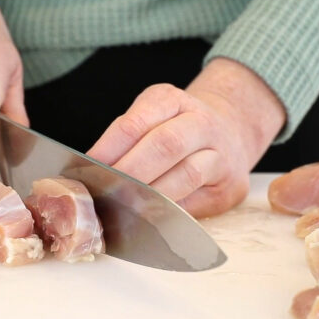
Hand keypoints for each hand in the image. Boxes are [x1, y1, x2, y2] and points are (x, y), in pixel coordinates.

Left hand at [87, 58, 284, 217]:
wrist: (230, 135)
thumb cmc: (175, 130)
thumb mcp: (150, 118)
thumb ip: (125, 139)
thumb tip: (89, 172)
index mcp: (173, 101)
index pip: (135, 122)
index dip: (109, 148)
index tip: (88, 169)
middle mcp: (202, 123)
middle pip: (165, 145)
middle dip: (131, 172)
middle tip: (106, 191)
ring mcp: (221, 155)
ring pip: (185, 176)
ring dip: (150, 196)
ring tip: (124, 206)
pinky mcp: (230, 187)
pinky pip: (196, 203)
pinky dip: (168, 213)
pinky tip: (148, 217)